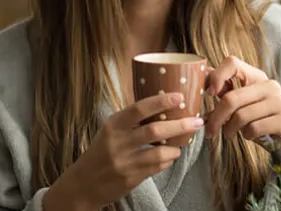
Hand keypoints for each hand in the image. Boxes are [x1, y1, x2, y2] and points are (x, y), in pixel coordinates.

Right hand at [49, 92, 204, 208]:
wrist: (83, 184)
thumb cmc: (100, 152)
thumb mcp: (110, 131)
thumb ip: (131, 120)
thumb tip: (162, 105)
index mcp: (113, 125)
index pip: (139, 109)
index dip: (161, 101)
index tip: (179, 96)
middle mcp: (118, 142)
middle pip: (155, 131)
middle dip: (180, 125)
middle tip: (197, 122)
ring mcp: (124, 162)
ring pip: (160, 153)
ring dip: (176, 148)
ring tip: (181, 144)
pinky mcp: (131, 178)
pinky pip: (157, 167)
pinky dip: (167, 161)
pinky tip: (168, 157)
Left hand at [205, 56, 280, 153]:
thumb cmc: (259, 122)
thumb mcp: (241, 104)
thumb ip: (226, 90)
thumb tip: (206, 71)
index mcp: (257, 77)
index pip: (232, 63)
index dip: (216, 76)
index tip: (209, 94)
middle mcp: (270, 86)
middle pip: (231, 98)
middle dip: (216, 118)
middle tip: (210, 131)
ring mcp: (280, 102)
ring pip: (241, 116)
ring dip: (230, 129)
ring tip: (231, 134)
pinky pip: (254, 128)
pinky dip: (246, 136)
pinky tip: (251, 136)